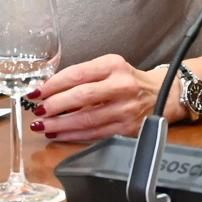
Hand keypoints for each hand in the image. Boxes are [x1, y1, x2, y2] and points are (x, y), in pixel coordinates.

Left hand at [30, 54, 162, 141]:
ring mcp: (126, 109)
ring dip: (61, 125)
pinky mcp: (128, 129)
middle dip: (55, 106)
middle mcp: (122, 86)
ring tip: (43, 126)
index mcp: (113, 66)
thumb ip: (82, 75)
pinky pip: (96, 134)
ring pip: (87, 119)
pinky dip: (74, 136)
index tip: (37, 92)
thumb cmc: (128, 79)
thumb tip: (48, 89)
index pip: (77, 74)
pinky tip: (60, 134)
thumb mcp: (108, 66)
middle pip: (82, 97)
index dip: (53, 85)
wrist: (164, 94)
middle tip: (38, 111)